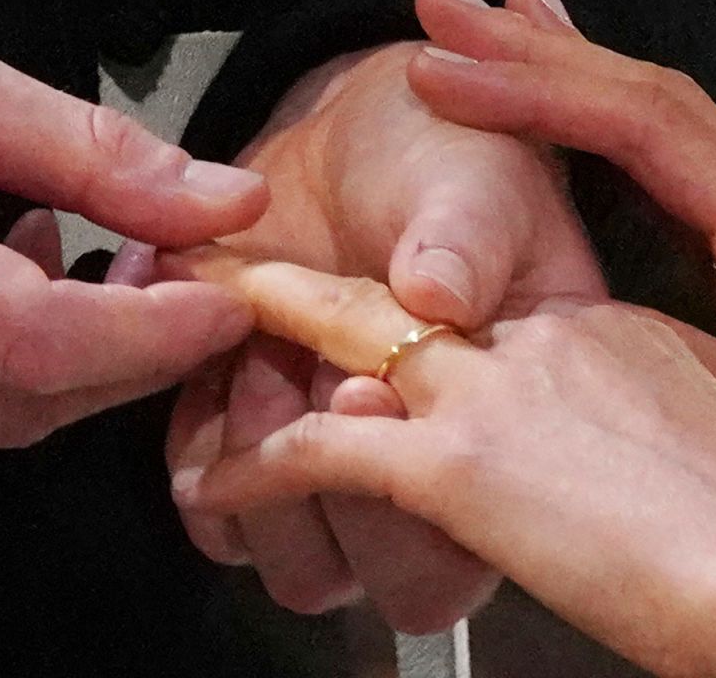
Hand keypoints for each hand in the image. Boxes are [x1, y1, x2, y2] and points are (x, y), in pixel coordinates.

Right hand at [0, 22, 267, 446]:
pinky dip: (23, 366)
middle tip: (190, 279)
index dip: (153, 335)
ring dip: (89, 364)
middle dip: (138, 354)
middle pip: (28, 398)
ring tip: (124, 271)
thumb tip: (224, 205)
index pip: (35, 339)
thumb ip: (93, 153)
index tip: (227, 299)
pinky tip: (34, 280)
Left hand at [161, 247, 715, 677]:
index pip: (465, 317)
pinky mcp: (450, 464)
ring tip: (233, 416)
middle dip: (298, 318)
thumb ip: (604, 408)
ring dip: (276, 403)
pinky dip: (255, 468)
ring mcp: (488, 396)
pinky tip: (216, 480)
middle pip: (382, 322)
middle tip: (239, 311)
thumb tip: (555, 442)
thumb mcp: (680, 429)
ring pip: (342, 384)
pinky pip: (316, 451)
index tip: (354, 332)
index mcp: (592, 330)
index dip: (390, 320)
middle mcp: (532, 345)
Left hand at [162, 35, 606, 629]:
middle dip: (329, 488)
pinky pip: (218, 511)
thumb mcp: (479, 185)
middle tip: (293, 363)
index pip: (475, 542)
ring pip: (299, 564)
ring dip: (261, 471)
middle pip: (388, 579)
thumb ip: (468, 240)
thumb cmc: (449, 161)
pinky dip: (200, 443)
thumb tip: (441, 294)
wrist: (367, 135)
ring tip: (256, 351)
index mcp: (516, 434)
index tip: (357, 388)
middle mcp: (435, 472)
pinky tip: (216, 356)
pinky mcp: (263, 445)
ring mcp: (346, 471)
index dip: (413, 502)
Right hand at [402, 0, 715, 548]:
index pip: (651, 130)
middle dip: (539, 56)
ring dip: (562, 89)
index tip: (449, 77)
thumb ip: (691, 379)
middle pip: (648, 108)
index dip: (542, 91)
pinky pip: (662, 196)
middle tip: (446, 14)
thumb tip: (567, 334)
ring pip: (655, 142)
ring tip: (491, 52)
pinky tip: (562, 145)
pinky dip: (592, 151)